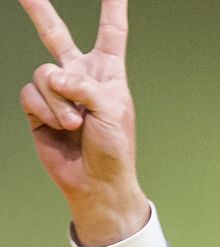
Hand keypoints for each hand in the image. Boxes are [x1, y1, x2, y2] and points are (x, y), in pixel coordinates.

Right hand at [19, 0, 147, 246]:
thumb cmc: (114, 148)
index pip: (111, 33)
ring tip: (76, 123)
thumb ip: (85, 86)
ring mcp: (56, 92)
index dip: (112, 8)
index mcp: (108, 72)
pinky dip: (45, 110)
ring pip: (43, 74)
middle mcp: (80, 76)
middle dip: (39, 11)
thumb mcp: (112, 110)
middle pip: (55, 34)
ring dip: (59, 101)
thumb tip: (53, 76)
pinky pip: (30, 94)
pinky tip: (60, 126)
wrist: (96, 181)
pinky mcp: (36, 108)